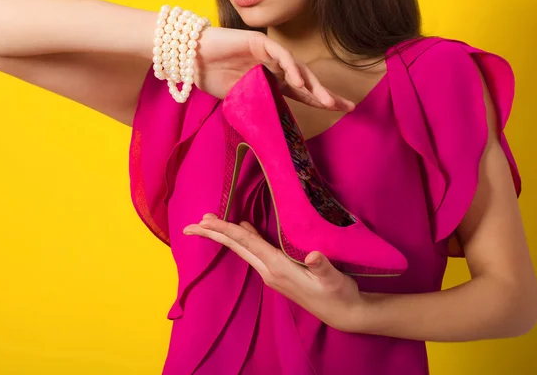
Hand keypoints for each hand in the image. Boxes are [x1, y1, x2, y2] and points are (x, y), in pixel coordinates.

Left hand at [183, 213, 365, 332]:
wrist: (343, 313)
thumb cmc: (339, 294)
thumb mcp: (334, 279)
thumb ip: (322, 267)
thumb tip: (313, 256)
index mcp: (278, 268)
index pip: (246, 244)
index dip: (225, 231)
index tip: (204, 223)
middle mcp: (269, 271)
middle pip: (237, 247)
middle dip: (215, 235)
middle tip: (193, 224)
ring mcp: (272, 273)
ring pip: (244, 250)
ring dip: (226, 236)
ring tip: (210, 224)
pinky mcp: (278, 273)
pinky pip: (256, 252)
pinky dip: (246, 239)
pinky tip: (244, 229)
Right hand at [195, 27, 355, 110]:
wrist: (190, 61)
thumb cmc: (211, 79)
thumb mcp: (240, 101)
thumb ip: (259, 107)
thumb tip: (274, 130)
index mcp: (271, 81)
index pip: (301, 92)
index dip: (320, 100)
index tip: (341, 109)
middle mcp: (274, 67)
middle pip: (306, 80)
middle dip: (325, 93)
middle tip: (345, 106)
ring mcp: (268, 54)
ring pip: (297, 68)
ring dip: (312, 85)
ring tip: (325, 101)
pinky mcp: (259, 42)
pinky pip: (280, 55)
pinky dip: (290, 67)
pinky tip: (297, 81)